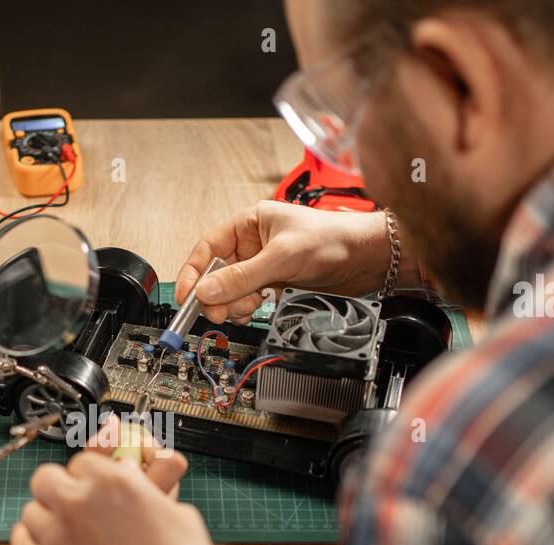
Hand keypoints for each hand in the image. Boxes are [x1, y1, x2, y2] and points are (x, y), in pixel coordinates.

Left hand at [11, 446, 240, 544]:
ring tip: (65, 530)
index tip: (96, 486)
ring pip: (31, 509)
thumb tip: (137, 488)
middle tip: (75, 503)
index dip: (91, 475)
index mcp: (119, 482)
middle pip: (47, 477)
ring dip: (46, 515)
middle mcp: (83, 503)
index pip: (84, 461)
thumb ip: (148, 494)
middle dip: (60, 488)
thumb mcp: (181, 518)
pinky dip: (32, 540)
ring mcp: (60, 535)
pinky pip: (20, 539)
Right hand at [175, 201, 393, 323]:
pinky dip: (248, 309)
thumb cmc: (334, 240)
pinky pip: (250, 299)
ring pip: (233, 290)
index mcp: (250, 224)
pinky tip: (255, 310)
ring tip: (246, 308)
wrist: (368, 259)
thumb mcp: (282, 258)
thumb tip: (207, 291)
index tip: (185, 295)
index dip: (194, 272)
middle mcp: (254, 244)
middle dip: (216, 294)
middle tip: (216, 311)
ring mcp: (265, 265)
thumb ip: (242, 277)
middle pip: (219, 274)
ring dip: (234, 304)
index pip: (209, 248)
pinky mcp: (278, 283)